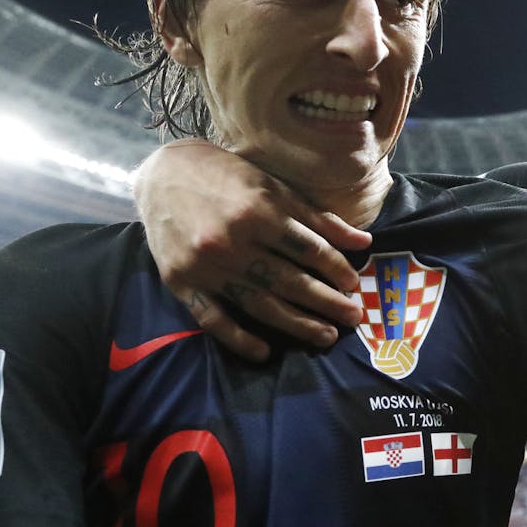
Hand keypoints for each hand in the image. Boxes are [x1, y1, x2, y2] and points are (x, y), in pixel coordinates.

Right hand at [134, 140, 370, 359]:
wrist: (162, 174)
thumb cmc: (226, 176)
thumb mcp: (274, 186)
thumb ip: (317, 218)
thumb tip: (364, 242)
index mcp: (259, 211)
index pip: (309, 250)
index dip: (336, 269)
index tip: (354, 285)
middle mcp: (233, 241)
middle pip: (290, 281)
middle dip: (327, 302)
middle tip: (353, 318)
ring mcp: (206, 266)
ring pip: (260, 304)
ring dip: (296, 325)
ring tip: (325, 336)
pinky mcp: (182, 282)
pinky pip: (213, 319)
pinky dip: (238, 339)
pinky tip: (264, 352)